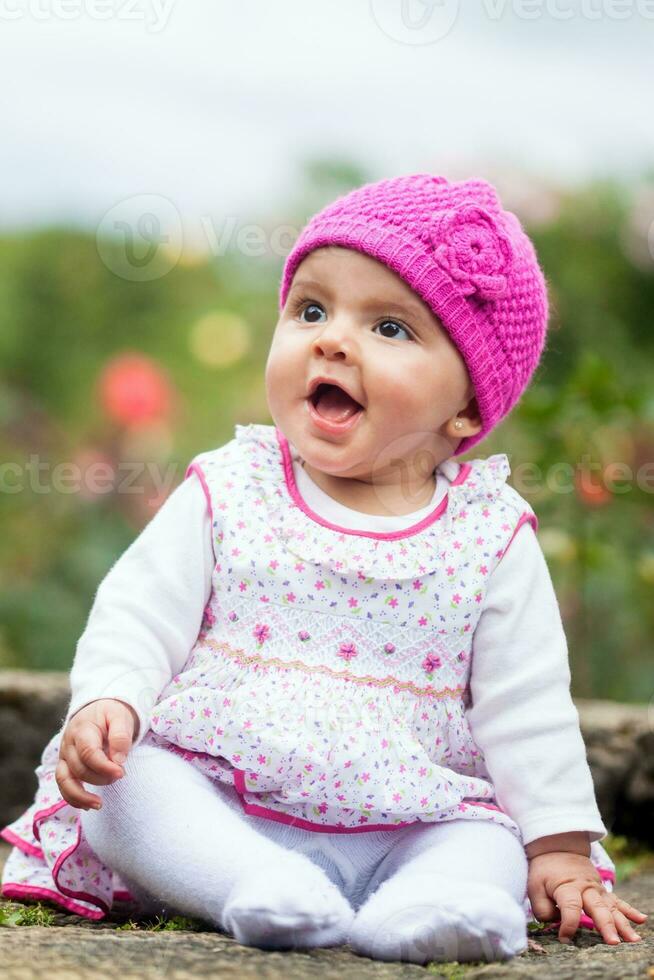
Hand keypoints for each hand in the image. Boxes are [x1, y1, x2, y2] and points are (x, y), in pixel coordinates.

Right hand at [55, 698, 138, 810]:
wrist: (98, 710)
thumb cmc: (111, 715)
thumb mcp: (120, 717)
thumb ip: (120, 737)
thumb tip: (118, 761)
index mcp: (82, 729)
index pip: (88, 752)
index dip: (104, 766)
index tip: (121, 773)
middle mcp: (68, 744)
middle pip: (79, 768)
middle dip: (100, 778)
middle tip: (120, 776)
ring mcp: (64, 756)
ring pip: (64, 780)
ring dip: (80, 796)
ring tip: (99, 805)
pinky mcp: (65, 765)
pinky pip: (63, 785)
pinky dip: (73, 798)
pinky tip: (88, 805)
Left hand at [528, 850, 647, 944]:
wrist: (557, 847)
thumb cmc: (544, 870)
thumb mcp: (534, 886)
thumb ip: (542, 908)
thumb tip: (555, 923)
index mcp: (566, 887)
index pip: (570, 907)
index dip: (568, 924)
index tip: (565, 938)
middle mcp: (585, 889)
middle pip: (597, 908)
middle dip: (606, 926)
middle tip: (613, 942)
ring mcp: (597, 889)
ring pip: (612, 908)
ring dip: (623, 924)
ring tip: (633, 940)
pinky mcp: (603, 891)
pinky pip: (618, 901)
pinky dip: (630, 910)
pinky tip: (642, 920)